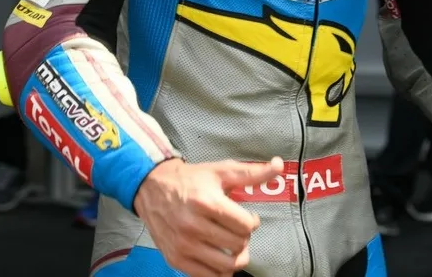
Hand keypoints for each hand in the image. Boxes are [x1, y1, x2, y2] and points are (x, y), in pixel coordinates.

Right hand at [134, 157, 282, 276]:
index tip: (247, 218)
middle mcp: (193, 226)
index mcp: (207, 202)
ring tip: (232, 246)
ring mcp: (184, 245)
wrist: (152, 188)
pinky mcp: (176, 259)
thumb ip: (252, 173)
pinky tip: (219, 257)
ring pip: (227, 266)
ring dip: (236, 257)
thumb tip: (279, 165)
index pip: (246, 226)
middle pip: (238, 245)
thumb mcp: (220, 171)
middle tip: (236, 229)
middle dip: (243, 237)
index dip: (252, 222)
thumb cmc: (190, 180)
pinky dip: (220, 271)